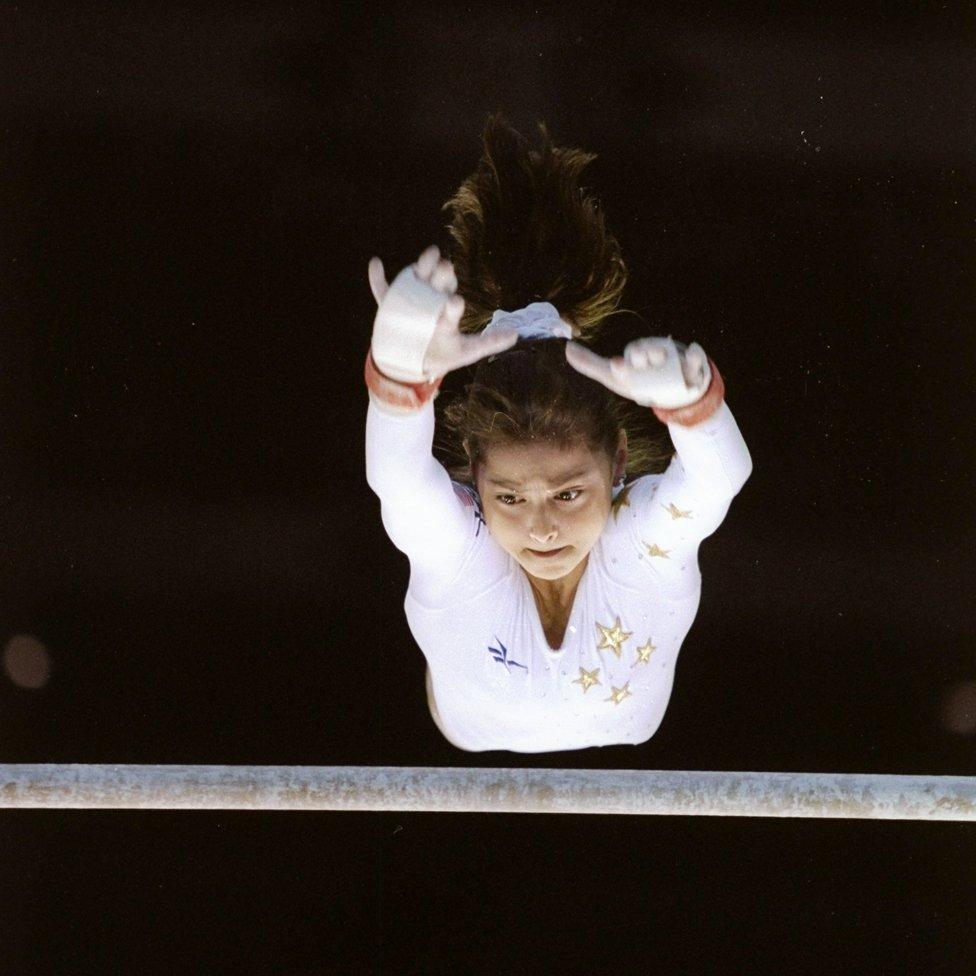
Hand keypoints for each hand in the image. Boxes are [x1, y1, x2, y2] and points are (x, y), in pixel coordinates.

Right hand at [368, 245, 518, 382]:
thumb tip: (516, 335)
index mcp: (446, 306)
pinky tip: (376, 263)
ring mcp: (409, 301)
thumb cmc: (443, 356)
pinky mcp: (389, 308)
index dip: (453, 297)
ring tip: (420, 263)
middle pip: (435, 281)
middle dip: (439, 273)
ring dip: (417, 268)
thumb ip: (489, 342)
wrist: (413, 368)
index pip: (451, 295)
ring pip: (413, 280)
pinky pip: (382, 291)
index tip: (454, 302)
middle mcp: (430, 299)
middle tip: (444, 266)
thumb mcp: (467, 351)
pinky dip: (377, 278)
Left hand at [564, 335, 711, 408]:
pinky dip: (694, 357)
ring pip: (671, 352)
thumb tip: (566, 349)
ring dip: (666, 358)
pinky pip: (696, 356)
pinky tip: (691, 361)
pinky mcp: (693, 362)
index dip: (625, 361)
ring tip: (663, 367)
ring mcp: (675, 357)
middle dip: (644, 356)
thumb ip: (590, 364)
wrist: (671, 392)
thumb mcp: (614, 378)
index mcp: (638, 355)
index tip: (617, 367)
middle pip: (650, 351)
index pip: (631, 354)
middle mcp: (656, 352)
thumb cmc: (639, 381)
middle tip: (640, 365)